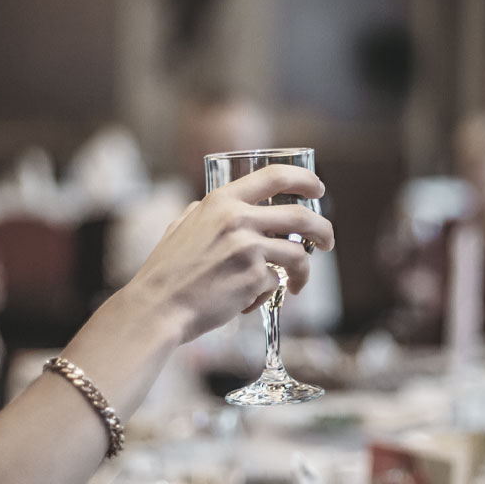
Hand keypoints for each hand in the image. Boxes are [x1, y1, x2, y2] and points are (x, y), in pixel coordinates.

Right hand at [126, 164, 334, 341]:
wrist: (157, 307)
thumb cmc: (166, 272)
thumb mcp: (182, 226)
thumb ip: (206, 212)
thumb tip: (220, 205)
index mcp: (222, 201)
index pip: (275, 176)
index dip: (304, 179)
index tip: (318, 188)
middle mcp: (238, 219)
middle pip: (302, 216)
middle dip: (324, 230)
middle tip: (327, 241)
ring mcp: (248, 248)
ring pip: (297, 254)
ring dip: (304, 272)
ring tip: (297, 285)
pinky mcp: (254, 278)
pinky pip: (275, 283)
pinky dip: (267, 295)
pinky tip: (248, 303)